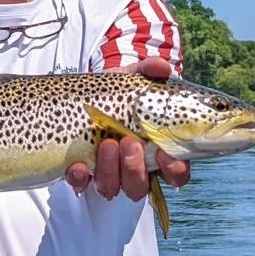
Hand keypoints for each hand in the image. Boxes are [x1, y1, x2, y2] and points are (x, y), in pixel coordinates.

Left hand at [65, 57, 190, 197]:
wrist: (83, 94)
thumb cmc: (118, 92)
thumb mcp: (133, 79)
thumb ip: (149, 71)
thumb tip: (162, 67)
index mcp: (156, 151)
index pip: (176, 173)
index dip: (174, 170)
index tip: (165, 154)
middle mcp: (133, 168)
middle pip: (140, 186)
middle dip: (135, 168)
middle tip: (129, 142)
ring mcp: (106, 173)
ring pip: (113, 188)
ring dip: (111, 170)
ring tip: (107, 143)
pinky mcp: (81, 173)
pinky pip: (80, 185)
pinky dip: (80, 178)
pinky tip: (78, 165)